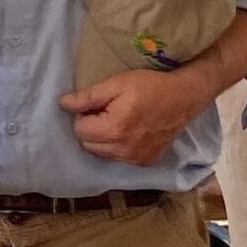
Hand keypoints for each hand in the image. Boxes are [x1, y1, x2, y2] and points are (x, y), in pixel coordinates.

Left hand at [58, 67, 209, 166]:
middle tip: (107, 112)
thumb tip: (62, 103)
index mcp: (114, 130)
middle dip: (91, 129)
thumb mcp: (117, 83)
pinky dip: (118, 147)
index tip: (98, 105)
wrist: (184, 98)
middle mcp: (123, 150)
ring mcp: (135, 159)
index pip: (79, 130)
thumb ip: (88, 96)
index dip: (84, 115)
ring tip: (119, 121)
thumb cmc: (150, 86)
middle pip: (88, 144)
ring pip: (102, 153)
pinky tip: (130, 132)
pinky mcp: (145, 162)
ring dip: (103, 140)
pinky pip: (119, 158)